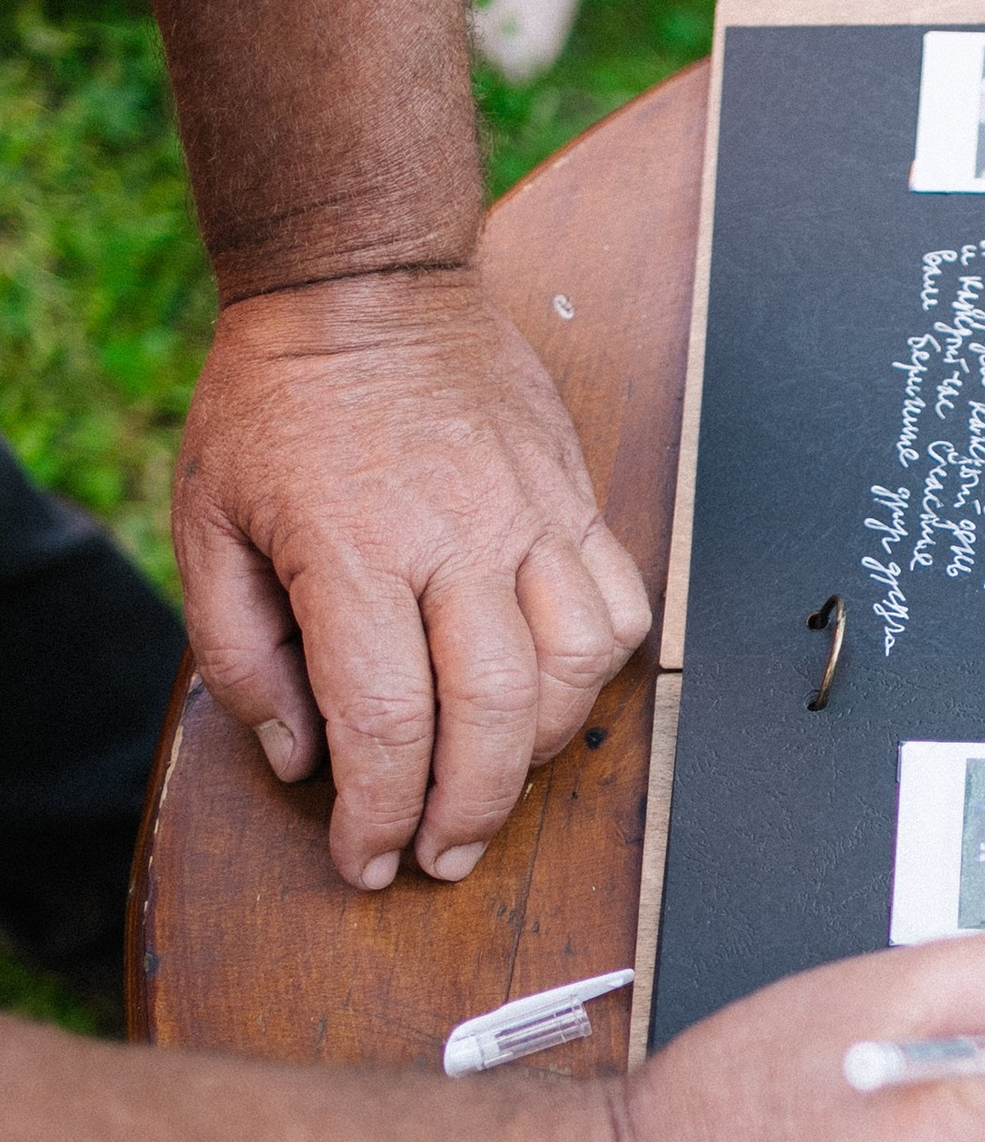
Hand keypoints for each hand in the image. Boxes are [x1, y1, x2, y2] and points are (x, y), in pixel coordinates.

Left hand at [175, 273, 653, 889]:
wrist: (363, 282)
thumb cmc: (277, 403)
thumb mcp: (207, 524)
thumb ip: (241, 653)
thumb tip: (298, 756)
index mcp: (352, 547)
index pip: (386, 719)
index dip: (382, 813)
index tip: (368, 859)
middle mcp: (454, 536)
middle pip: (493, 714)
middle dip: (469, 811)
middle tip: (440, 857)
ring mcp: (529, 515)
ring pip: (573, 671)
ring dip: (538, 754)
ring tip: (493, 785)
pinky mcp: (574, 498)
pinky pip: (619, 608)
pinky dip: (596, 673)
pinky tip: (550, 696)